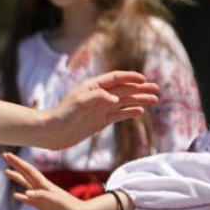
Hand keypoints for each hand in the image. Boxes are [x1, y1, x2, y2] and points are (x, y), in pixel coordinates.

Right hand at [2, 152, 94, 209]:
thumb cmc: (71, 209)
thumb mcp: (57, 202)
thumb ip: (42, 196)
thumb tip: (26, 192)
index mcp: (44, 185)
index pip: (28, 170)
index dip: (17, 162)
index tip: (7, 154)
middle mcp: (41, 188)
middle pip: (25, 173)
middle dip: (15, 164)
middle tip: (4, 155)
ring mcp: (41, 197)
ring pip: (26, 184)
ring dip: (16, 178)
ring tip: (6, 172)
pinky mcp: (42, 206)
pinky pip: (29, 200)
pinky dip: (22, 197)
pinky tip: (16, 195)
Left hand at [41, 71, 157, 149]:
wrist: (52, 132)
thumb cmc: (62, 114)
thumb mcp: (79, 103)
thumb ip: (97, 97)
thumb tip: (116, 99)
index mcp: (92, 87)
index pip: (115, 78)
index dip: (130, 78)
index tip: (144, 80)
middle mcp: (98, 96)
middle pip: (123, 89)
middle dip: (140, 88)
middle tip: (157, 88)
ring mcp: (100, 109)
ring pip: (124, 102)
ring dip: (139, 100)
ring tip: (155, 99)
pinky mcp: (100, 121)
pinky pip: (119, 114)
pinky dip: (130, 112)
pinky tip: (140, 111)